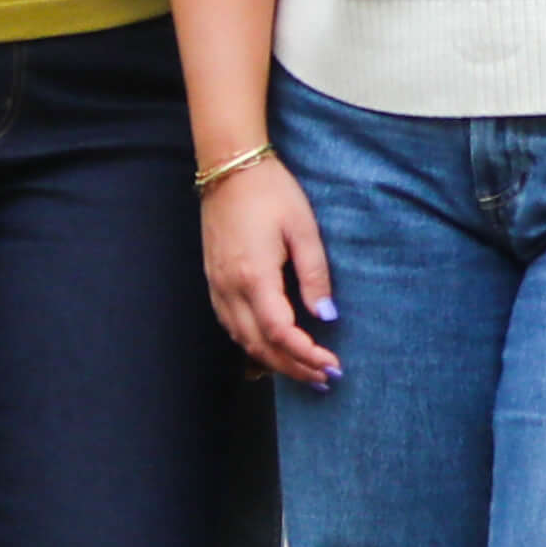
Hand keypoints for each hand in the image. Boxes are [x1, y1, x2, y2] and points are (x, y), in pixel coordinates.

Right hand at [199, 157, 336, 384]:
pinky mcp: (213, 280)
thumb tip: (326, 315)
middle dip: (293, 368)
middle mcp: (230, 288)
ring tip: (304, 370)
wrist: (229, 168)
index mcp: (254, 276)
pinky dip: (252, 344)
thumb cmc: (270, 192)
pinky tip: (271, 347)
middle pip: (259, 345)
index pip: (279, 332)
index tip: (332, 365)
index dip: (306, 355)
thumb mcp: (303, 229)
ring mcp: (217, 286)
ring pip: (242, 340)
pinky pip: (231, 325)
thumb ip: (315, 275)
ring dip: (273, 361)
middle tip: (325, 378)